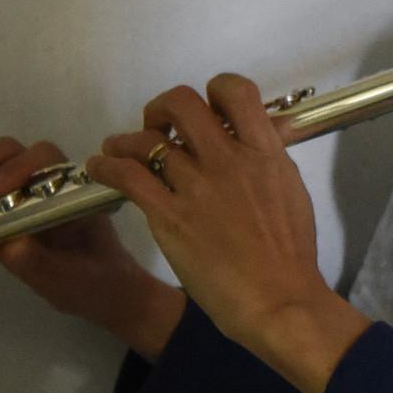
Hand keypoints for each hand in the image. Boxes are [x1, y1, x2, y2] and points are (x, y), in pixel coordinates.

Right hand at [0, 136, 181, 355]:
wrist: (105, 295)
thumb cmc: (95, 284)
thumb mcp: (71, 280)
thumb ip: (41, 262)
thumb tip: (4, 243)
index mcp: (70, 189)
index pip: (42, 158)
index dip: (15, 169)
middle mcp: (43, 182)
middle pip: (2, 156)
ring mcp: (18, 193)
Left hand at [83, 74, 368, 392]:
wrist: (279, 301)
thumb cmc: (290, 255)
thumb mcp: (291, 191)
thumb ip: (270, 158)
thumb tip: (264, 131)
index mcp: (263, 152)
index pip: (234, 91)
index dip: (214, 91)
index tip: (206, 111)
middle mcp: (227, 160)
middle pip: (182, 104)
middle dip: (163, 109)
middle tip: (160, 128)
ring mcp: (197, 188)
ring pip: (147, 141)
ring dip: (126, 141)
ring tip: (118, 149)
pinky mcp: (170, 217)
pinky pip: (128, 176)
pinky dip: (107, 165)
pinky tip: (101, 167)